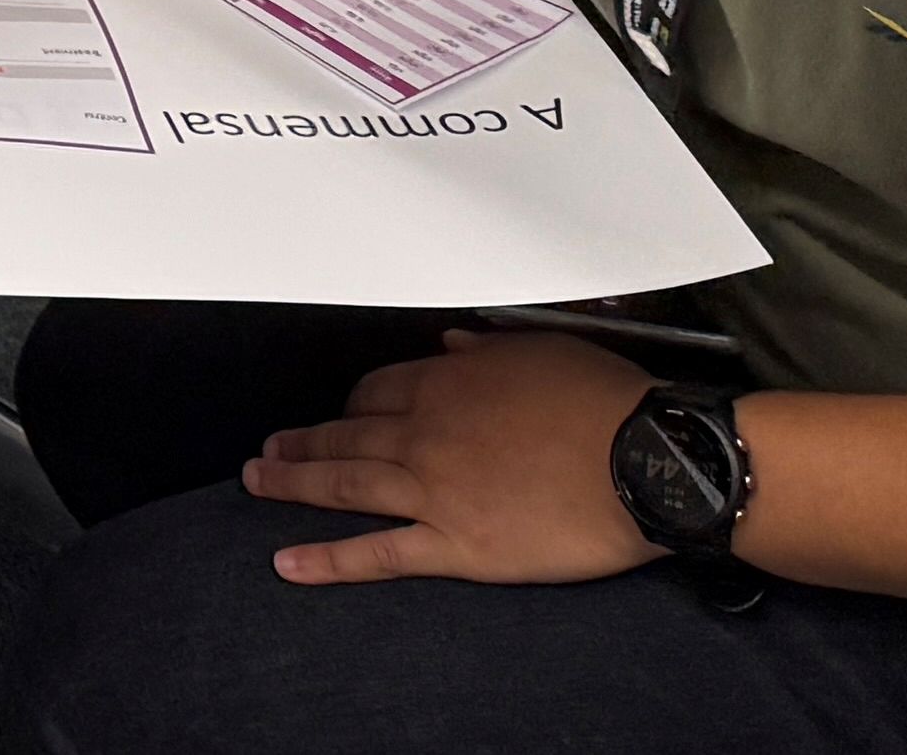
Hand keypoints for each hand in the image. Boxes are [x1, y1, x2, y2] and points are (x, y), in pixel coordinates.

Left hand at [247, 329, 664, 585]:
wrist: (648, 460)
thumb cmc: (608, 402)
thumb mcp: (544, 352)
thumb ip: (489, 351)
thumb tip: (453, 343)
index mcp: (448, 383)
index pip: (378, 391)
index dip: (352, 404)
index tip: (338, 413)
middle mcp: (426, 432)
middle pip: (347, 433)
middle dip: (303, 440)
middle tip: (270, 448)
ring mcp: (434, 492)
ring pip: (345, 484)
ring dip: (293, 483)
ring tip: (258, 482)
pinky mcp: (455, 546)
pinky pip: (378, 553)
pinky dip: (328, 559)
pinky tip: (287, 564)